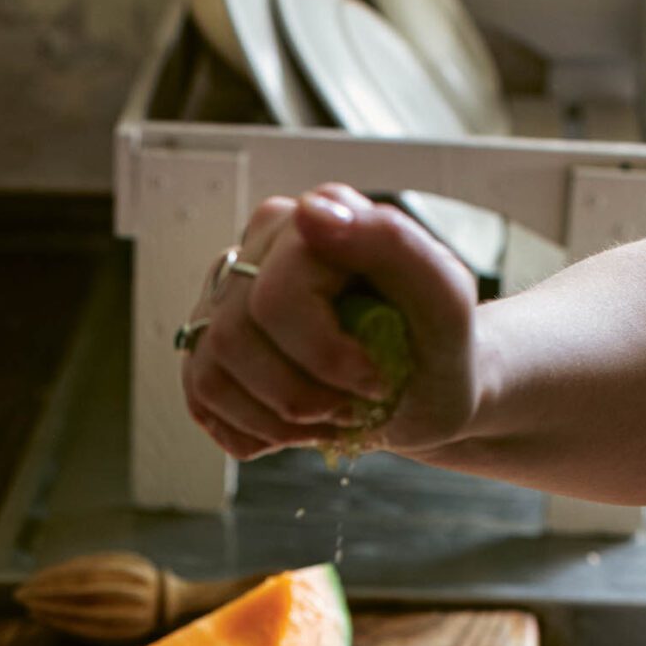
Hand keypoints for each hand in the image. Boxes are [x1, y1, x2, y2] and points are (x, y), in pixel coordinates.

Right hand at [181, 183, 481, 461]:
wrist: (426, 391)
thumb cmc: (436, 347)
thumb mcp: (444, 300)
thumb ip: (392, 243)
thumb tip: (311, 213)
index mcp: (312, 220)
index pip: (277, 298)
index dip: (324, 358)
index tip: (376, 381)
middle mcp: (258, 249)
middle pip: (235, 338)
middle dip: (299, 395)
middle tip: (351, 408)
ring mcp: (225, 298)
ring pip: (211, 373)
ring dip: (276, 421)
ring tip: (327, 419)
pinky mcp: (209, 346)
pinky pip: (201, 398)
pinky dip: (252, 432)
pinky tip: (294, 426)